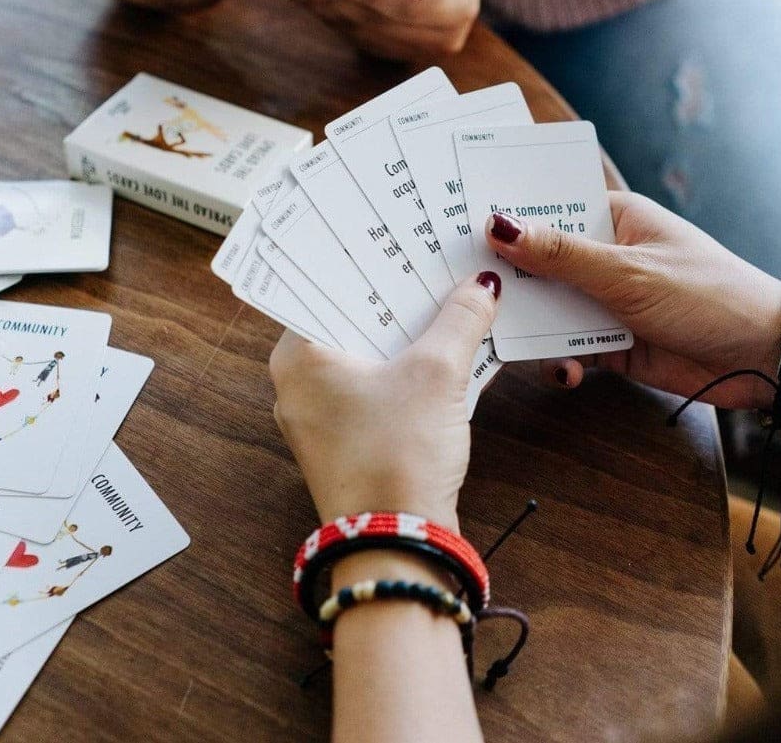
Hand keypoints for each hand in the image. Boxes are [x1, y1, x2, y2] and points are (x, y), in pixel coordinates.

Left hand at [269, 273, 499, 530]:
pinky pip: (380, 386)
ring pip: (369, 353)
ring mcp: (324, 415)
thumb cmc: (397, 458)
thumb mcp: (437, 375)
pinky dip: (409, 367)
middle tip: (433, 258)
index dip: (365, 258)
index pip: (324, 286)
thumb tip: (481, 286)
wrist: (399, 546)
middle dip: (398, 294)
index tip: (396, 233)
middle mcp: (301, 384)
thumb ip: (460, 320)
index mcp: (299, 357)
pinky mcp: (351, 440)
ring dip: (409, 331)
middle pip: (352, 318)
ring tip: (448, 296)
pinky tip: (449, 349)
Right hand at [484, 193, 780, 412]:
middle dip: (510, 280)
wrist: (763, 359)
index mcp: (615, 218)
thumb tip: (500, 225)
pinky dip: (561, 360)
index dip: (509, 218)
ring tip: (509, 342)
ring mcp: (607, 300)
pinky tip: (566, 373)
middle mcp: (606, 256)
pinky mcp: (611, 342)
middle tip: (468, 293)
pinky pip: (569, 347)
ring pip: (549, 308)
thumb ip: (561, 255)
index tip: (461, 226)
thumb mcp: (628, 271)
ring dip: (533, 326)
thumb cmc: (707, 294)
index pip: (550, 209)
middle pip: (540, 262)